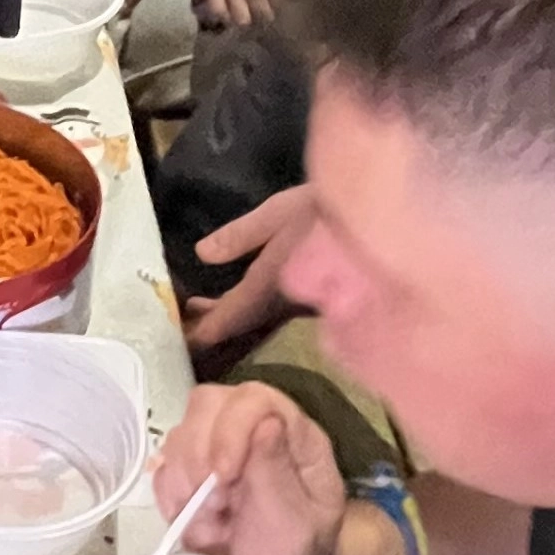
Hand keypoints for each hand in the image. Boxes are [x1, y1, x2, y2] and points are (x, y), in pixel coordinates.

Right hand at [155, 383, 351, 554]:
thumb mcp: (300, 526)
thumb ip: (279, 475)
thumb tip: (266, 421)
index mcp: (293, 436)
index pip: (254, 399)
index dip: (230, 429)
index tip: (222, 475)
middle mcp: (253, 432)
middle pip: (208, 405)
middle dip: (199, 453)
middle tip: (214, 501)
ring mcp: (219, 450)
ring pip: (180, 433)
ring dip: (184, 478)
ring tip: (210, 517)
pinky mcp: (192, 474)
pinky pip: (164, 467)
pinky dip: (170, 496)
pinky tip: (193, 519)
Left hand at [182, 184, 315, 358]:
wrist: (377, 221)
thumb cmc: (324, 212)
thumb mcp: (277, 214)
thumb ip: (239, 236)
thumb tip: (201, 254)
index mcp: (265, 287)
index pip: (226, 321)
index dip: (201, 334)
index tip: (177, 341)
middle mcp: (278, 304)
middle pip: (236, 324)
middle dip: (208, 325)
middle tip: (178, 322)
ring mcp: (293, 303)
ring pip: (251, 316)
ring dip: (224, 313)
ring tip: (194, 304)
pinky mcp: (305, 296)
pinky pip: (265, 309)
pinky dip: (241, 305)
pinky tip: (230, 294)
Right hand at [186, 0, 313, 29]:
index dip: (279, 4)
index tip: (278, 6)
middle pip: (261, 15)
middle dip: (263, 18)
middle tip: (261, 17)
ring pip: (240, 18)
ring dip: (242, 19)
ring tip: (242, 18)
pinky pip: (217, 9)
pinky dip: (220, 13)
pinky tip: (223, 14)